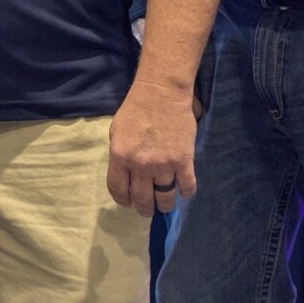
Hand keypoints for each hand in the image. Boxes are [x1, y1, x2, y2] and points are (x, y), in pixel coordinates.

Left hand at [107, 79, 198, 216]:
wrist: (162, 92)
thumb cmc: (136, 108)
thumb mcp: (117, 131)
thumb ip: (120, 155)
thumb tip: (126, 173)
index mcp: (120, 157)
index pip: (118, 190)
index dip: (124, 200)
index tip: (129, 202)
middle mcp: (140, 165)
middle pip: (142, 199)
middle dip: (145, 209)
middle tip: (148, 210)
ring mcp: (163, 164)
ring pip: (165, 198)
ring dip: (165, 205)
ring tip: (166, 205)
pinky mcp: (184, 161)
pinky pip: (186, 186)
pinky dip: (185, 192)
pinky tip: (183, 190)